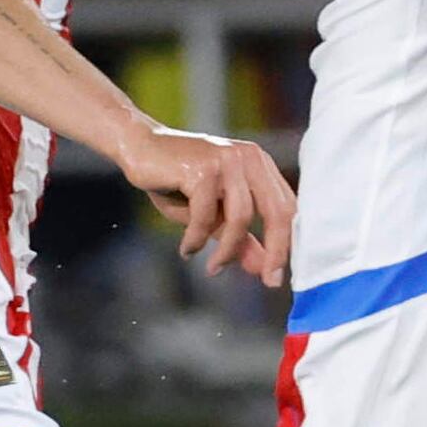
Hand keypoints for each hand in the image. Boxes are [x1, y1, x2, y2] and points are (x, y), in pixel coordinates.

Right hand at [115, 127, 296, 284]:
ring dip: (227, 251)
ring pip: (241, 218)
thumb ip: (239, 236)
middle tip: (267, 280)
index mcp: (259, 164)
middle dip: (275, 251)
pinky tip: (187, 249)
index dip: (287, 244)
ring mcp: (227, 160)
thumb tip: (262, 267)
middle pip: (277, 211)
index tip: (276, 276)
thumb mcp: (212, 214)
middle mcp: (249, 158)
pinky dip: (196, 239)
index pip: (287, 207)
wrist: (138, 146)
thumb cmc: (175, 181)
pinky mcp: (204, 168)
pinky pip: (206, 216)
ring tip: (212, 268)